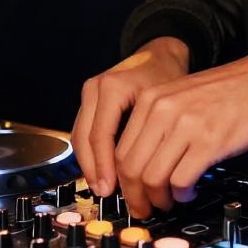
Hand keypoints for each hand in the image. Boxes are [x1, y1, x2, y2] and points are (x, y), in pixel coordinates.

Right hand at [71, 36, 188, 196]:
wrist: (161, 52)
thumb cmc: (167, 75)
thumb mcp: (164, 102)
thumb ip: (151, 134)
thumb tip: (147, 176)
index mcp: (112, 88)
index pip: (100, 136)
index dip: (104, 167)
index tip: (110, 190)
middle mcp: (95, 89)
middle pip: (84, 139)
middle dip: (93, 170)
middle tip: (105, 195)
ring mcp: (89, 93)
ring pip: (80, 137)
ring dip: (90, 165)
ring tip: (104, 188)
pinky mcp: (90, 100)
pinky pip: (84, 131)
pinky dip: (92, 153)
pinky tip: (104, 171)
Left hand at [114, 53, 247, 216]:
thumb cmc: (223, 92)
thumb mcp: (178, 96)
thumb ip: (155, 123)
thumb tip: (139, 165)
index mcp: (151, 100)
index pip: (120, 150)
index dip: (123, 181)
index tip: (130, 194)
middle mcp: (163, 111)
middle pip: (131, 168)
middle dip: (136, 197)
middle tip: (146, 207)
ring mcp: (185, 126)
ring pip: (153, 178)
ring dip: (159, 198)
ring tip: (171, 200)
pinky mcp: (208, 143)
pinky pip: (181, 181)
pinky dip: (182, 194)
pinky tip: (190, 191)